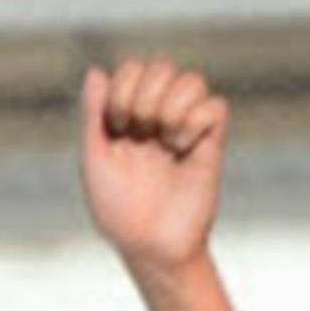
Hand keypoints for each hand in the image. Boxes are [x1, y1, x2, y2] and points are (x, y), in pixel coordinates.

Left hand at [80, 58, 227, 275]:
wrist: (150, 244)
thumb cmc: (118, 210)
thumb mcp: (95, 160)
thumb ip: (94, 114)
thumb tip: (95, 70)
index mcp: (129, 116)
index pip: (133, 68)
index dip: (123, 89)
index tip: (116, 127)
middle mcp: (159, 115)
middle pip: (162, 66)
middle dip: (144, 97)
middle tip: (138, 133)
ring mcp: (186, 125)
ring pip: (192, 79)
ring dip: (171, 107)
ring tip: (163, 141)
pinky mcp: (212, 140)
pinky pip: (216, 105)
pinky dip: (196, 122)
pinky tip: (182, 148)